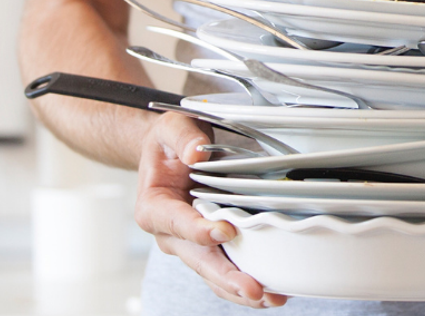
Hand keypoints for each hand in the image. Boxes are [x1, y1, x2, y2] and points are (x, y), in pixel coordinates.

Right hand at [134, 113, 287, 308]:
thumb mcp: (171, 127)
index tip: (224, 232)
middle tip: (253, 288)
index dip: (199, 230)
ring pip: (212, 273)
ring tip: (269, 298)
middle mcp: (170, 234)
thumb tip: (196, 152)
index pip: (176, 222)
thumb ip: (183, 136)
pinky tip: (270, 294)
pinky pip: (224, 271)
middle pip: (198, 259)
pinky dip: (244, 284)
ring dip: (239, 289)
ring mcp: (190, 245)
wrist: (168, 155)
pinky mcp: (208, 249)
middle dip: (226, 276)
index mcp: (154, 207)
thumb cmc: (170, 143)